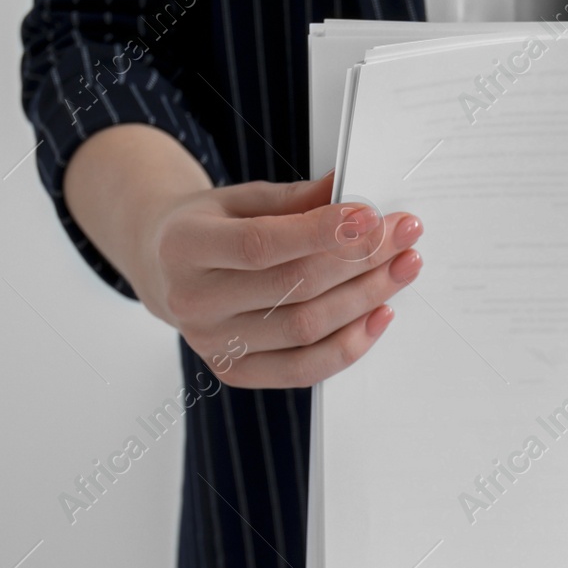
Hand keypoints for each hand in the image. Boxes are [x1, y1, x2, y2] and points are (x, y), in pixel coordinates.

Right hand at [135, 172, 422, 387]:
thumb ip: (296, 200)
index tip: (372, 217)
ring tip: (403, 268)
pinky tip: (380, 314)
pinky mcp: (233, 371)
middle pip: (292, 288)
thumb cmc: (212, 226)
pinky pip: (304, 369)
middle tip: (403, 236)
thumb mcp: (241, 198)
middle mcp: (194, 301)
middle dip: (359, 261)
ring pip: (305, 329)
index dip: (321, 232)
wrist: (163, 267)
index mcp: (186, 247)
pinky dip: (350, 345)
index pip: (261, 245)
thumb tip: (353, 195)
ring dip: (365, 298)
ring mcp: (212, 343)